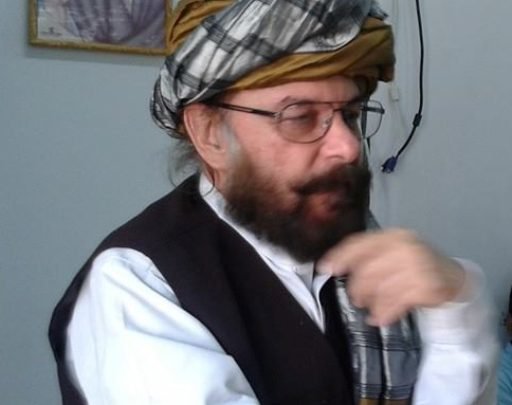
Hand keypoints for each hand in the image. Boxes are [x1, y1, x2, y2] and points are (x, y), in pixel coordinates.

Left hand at [317, 229, 465, 325]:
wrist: (454, 277)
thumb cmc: (415, 265)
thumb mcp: (393, 252)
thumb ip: (368, 255)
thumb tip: (332, 265)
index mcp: (393, 235)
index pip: (360, 243)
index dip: (340, 256)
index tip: (325, 268)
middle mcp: (405, 247)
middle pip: (367, 269)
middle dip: (357, 288)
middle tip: (356, 298)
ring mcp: (418, 266)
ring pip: (380, 288)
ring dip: (371, 303)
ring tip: (370, 309)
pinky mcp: (426, 287)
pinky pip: (396, 303)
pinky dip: (384, 313)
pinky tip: (379, 319)